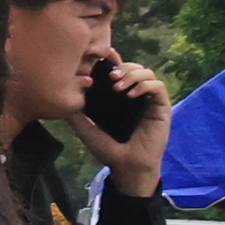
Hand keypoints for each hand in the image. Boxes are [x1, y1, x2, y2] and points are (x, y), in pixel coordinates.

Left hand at [71, 57, 170, 192]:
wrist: (126, 166)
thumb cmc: (108, 150)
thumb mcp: (86, 129)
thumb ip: (76, 114)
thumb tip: (63, 97)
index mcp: (119, 97)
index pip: (118, 72)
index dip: (113, 61)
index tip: (103, 58)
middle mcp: (135, 95)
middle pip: (134, 67)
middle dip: (122, 67)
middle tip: (110, 77)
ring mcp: (149, 100)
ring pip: (148, 73)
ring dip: (133, 74)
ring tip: (118, 87)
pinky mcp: (161, 107)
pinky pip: (158, 86)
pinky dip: (145, 86)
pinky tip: (131, 95)